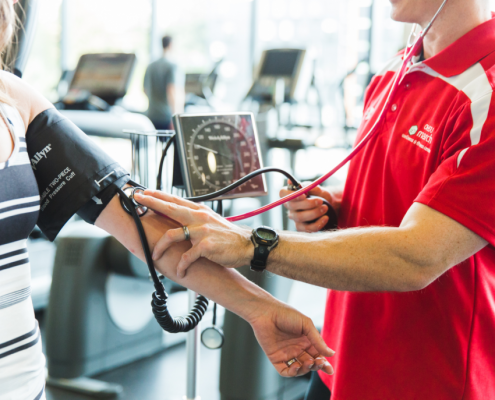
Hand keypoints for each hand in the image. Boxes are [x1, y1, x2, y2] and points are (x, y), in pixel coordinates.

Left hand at [134, 190, 252, 277]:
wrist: (247, 245)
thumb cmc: (228, 236)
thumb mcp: (211, 221)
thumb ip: (196, 218)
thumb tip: (180, 216)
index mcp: (199, 211)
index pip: (175, 200)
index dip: (158, 195)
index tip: (144, 192)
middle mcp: (199, 218)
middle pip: (170, 208)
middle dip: (152, 203)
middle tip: (138, 199)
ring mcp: (202, 231)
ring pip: (172, 235)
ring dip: (159, 248)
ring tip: (154, 256)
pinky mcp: (205, 246)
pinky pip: (186, 257)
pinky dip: (181, 266)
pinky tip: (180, 271)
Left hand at [249, 298, 334, 376]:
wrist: (266, 312)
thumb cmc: (286, 314)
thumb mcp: (306, 325)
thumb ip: (318, 340)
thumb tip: (332, 354)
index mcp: (306, 340)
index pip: (318, 355)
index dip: (324, 363)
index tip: (330, 369)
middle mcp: (297, 348)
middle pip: (310, 363)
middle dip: (316, 366)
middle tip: (319, 362)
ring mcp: (286, 354)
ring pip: (299, 369)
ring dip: (306, 369)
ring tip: (308, 362)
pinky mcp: (276, 358)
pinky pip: (285, 371)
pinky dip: (292, 373)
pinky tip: (296, 366)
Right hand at [280, 182, 342, 232]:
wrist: (325, 204)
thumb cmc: (317, 194)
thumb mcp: (315, 188)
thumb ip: (311, 187)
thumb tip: (312, 188)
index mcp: (289, 193)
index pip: (283, 193)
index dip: (291, 194)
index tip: (304, 195)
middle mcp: (289, 206)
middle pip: (292, 206)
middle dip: (308, 204)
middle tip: (320, 201)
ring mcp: (294, 217)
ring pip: (299, 217)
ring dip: (314, 213)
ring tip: (325, 208)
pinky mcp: (300, 227)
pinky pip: (306, 228)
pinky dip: (317, 224)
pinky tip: (325, 218)